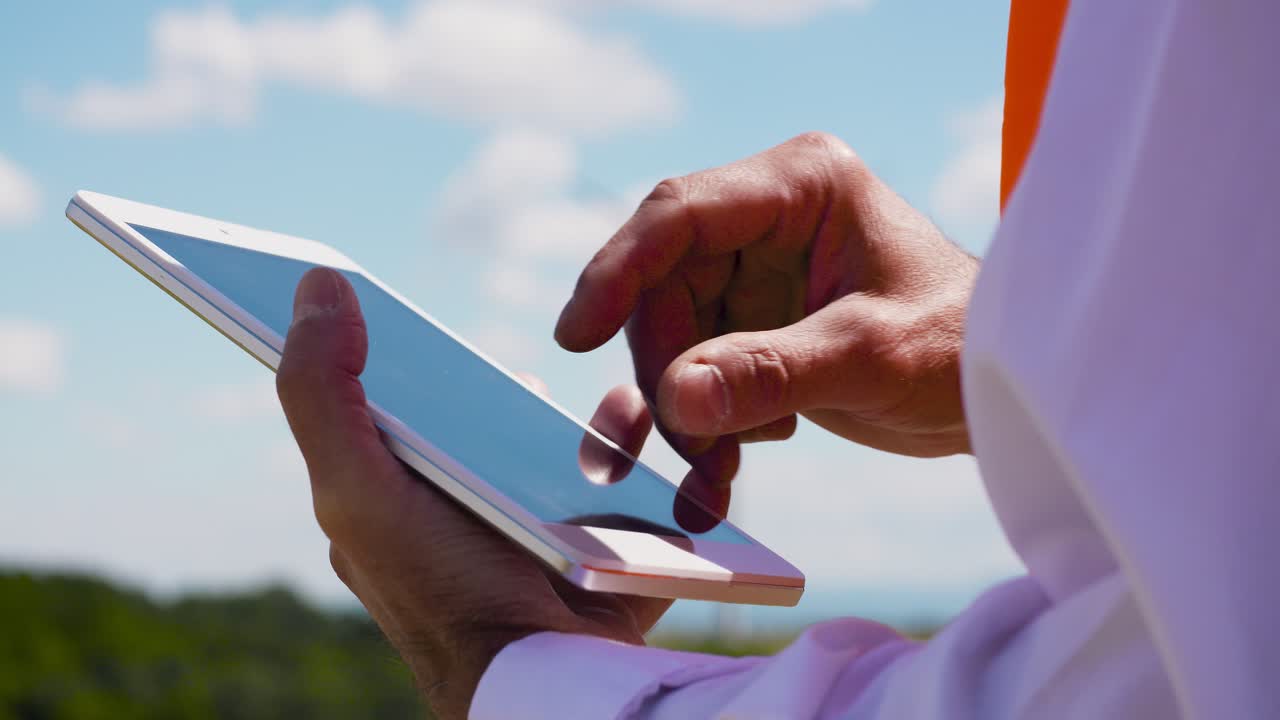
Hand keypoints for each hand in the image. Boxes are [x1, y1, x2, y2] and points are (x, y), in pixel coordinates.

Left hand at [277, 268, 670, 719]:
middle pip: (478, 430)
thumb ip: (322, 391)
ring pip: (555, 458)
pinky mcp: (592, 555)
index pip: (388, 417)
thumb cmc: (441, 587)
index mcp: (395, 504)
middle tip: (516, 381)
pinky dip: (630, 454)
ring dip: (577, 420)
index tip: (412, 323)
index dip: (395, 367)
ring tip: (591, 397)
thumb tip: (317, 287)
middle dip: (500, 395)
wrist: (547, 677)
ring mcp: (528, 540)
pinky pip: (619, 488)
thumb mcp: (356, 486)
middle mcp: (457, 521)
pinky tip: (632, 425)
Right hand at [556, 132, 976, 511]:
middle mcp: (768, 218)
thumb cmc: (966, 349)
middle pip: (665, 287)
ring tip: (711, 475)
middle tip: (690, 450)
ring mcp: (758, 272)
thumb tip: (674, 398)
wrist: (1004, 394)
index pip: (679, 214)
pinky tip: (725, 466)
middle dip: (666, 373)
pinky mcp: (756, 322)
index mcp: (800, 185)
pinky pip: (696, 367)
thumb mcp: (872, 358)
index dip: (618, 272)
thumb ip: (772, 373)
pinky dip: (700, 422)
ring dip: (679, 411)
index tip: (576, 335)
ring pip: (671, 336)